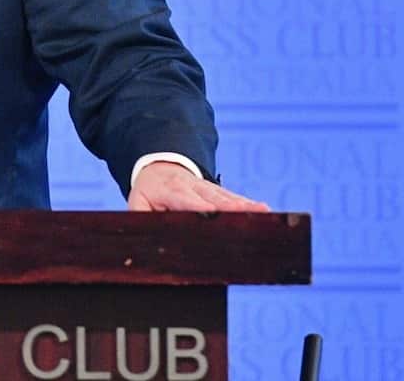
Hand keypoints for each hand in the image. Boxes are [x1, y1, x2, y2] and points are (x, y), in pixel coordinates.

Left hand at [127, 161, 269, 211]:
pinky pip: (234, 199)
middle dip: (233, 207)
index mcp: (172, 191)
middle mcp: (194, 188)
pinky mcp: (219, 193)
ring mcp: (209, 189)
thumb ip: (140, 219)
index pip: (189, 201)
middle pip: (216, 199)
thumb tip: (142, 238)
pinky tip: (265, 212)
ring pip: (228, 198)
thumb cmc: (149, 190)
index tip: (214, 215)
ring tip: (265, 212)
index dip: (202, 208)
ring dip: (246, 206)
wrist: (159, 165)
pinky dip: (248, 206)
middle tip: (251, 215)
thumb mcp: (138, 202)